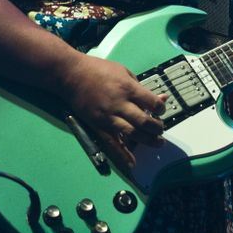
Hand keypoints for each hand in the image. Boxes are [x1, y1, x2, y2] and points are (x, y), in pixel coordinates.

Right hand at [56, 51, 166, 168]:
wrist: (72, 75)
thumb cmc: (99, 69)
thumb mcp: (123, 71)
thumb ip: (140, 86)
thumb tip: (159, 98)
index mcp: (128, 88)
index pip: (152, 103)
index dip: (161, 108)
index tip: (160, 110)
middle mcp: (120, 104)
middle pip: (144, 121)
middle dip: (157, 128)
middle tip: (160, 129)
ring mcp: (108, 116)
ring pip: (132, 134)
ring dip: (148, 140)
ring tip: (157, 143)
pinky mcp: (98, 125)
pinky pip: (112, 143)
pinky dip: (123, 155)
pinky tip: (132, 163)